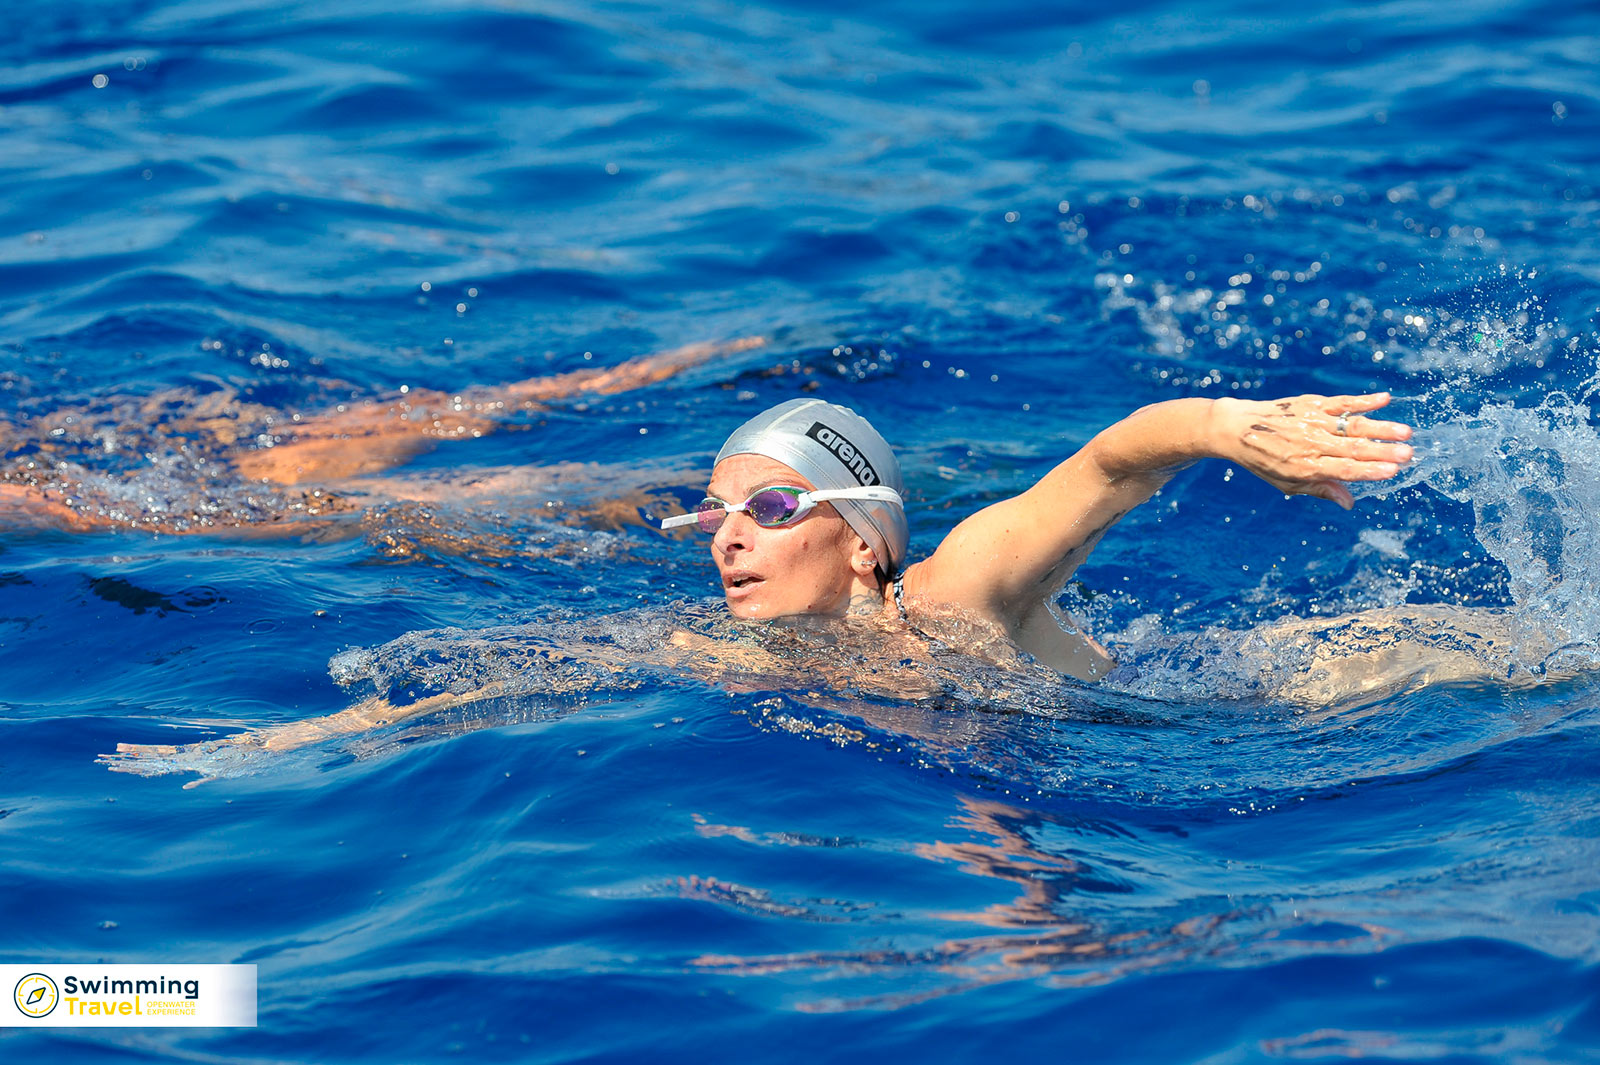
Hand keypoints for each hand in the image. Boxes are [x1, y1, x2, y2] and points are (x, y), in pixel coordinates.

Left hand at [1209, 392, 1412, 508]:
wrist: (1237, 429)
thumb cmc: (1265, 461)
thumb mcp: (1287, 484)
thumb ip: (1320, 490)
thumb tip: (1349, 503)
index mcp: (1305, 467)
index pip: (1343, 470)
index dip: (1369, 471)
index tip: (1393, 472)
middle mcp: (1310, 444)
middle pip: (1352, 449)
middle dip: (1383, 452)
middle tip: (1409, 454)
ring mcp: (1311, 421)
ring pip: (1352, 425)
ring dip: (1381, 428)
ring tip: (1406, 432)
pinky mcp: (1310, 404)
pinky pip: (1340, 402)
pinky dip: (1363, 401)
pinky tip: (1385, 399)